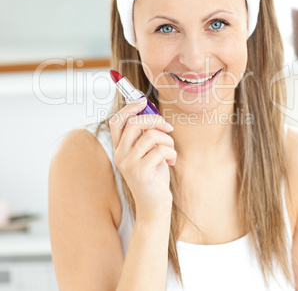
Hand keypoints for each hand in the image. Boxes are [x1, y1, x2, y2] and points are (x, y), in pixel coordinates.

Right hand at [109, 99, 175, 221]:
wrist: (155, 206)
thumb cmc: (154, 177)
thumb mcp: (148, 153)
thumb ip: (146, 135)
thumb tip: (151, 113)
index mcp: (120, 148)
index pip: (116, 121)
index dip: (129, 108)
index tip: (143, 101)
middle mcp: (120, 155)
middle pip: (135, 123)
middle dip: (155, 120)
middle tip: (167, 128)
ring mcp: (128, 163)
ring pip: (151, 135)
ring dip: (167, 140)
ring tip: (170, 151)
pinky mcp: (140, 172)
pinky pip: (160, 149)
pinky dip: (171, 152)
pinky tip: (171, 161)